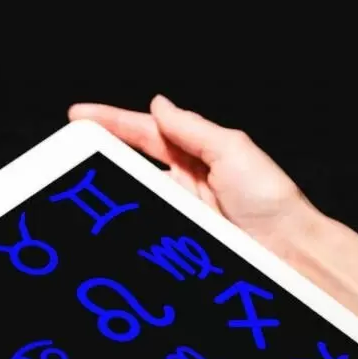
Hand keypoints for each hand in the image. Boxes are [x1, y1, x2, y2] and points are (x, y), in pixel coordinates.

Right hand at [69, 95, 321, 255]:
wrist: (288, 252)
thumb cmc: (271, 200)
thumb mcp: (233, 149)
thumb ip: (193, 128)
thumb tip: (160, 106)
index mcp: (197, 155)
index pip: (145, 132)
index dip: (112, 121)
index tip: (79, 117)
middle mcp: (184, 183)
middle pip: (131, 161)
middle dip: (99, 150)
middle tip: (70, 145)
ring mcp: (177, 213)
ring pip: (132, 195)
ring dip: (106, 187)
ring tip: (78, 178)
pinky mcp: (174, 243)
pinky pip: (142, 230)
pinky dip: (123, 224)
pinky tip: (104, 219)